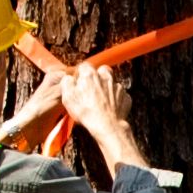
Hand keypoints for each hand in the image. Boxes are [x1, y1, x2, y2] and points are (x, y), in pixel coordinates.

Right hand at [47, 53, 145, 168]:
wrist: (106, 126)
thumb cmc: (86, 112)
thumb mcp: (68, 97)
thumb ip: (67, 83)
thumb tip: (68, 78)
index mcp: (90, 75)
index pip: (84, 66)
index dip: (80, 74)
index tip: (78, 82)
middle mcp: (105, 77)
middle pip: (101, 71)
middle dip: (96, 77)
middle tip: (91, 89)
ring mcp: (117, 87)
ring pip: (111, 82)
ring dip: (106, 88)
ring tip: (100, 101)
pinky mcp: (125, 97)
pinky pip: (119, 94)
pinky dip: (115, 98)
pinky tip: (109, 107)